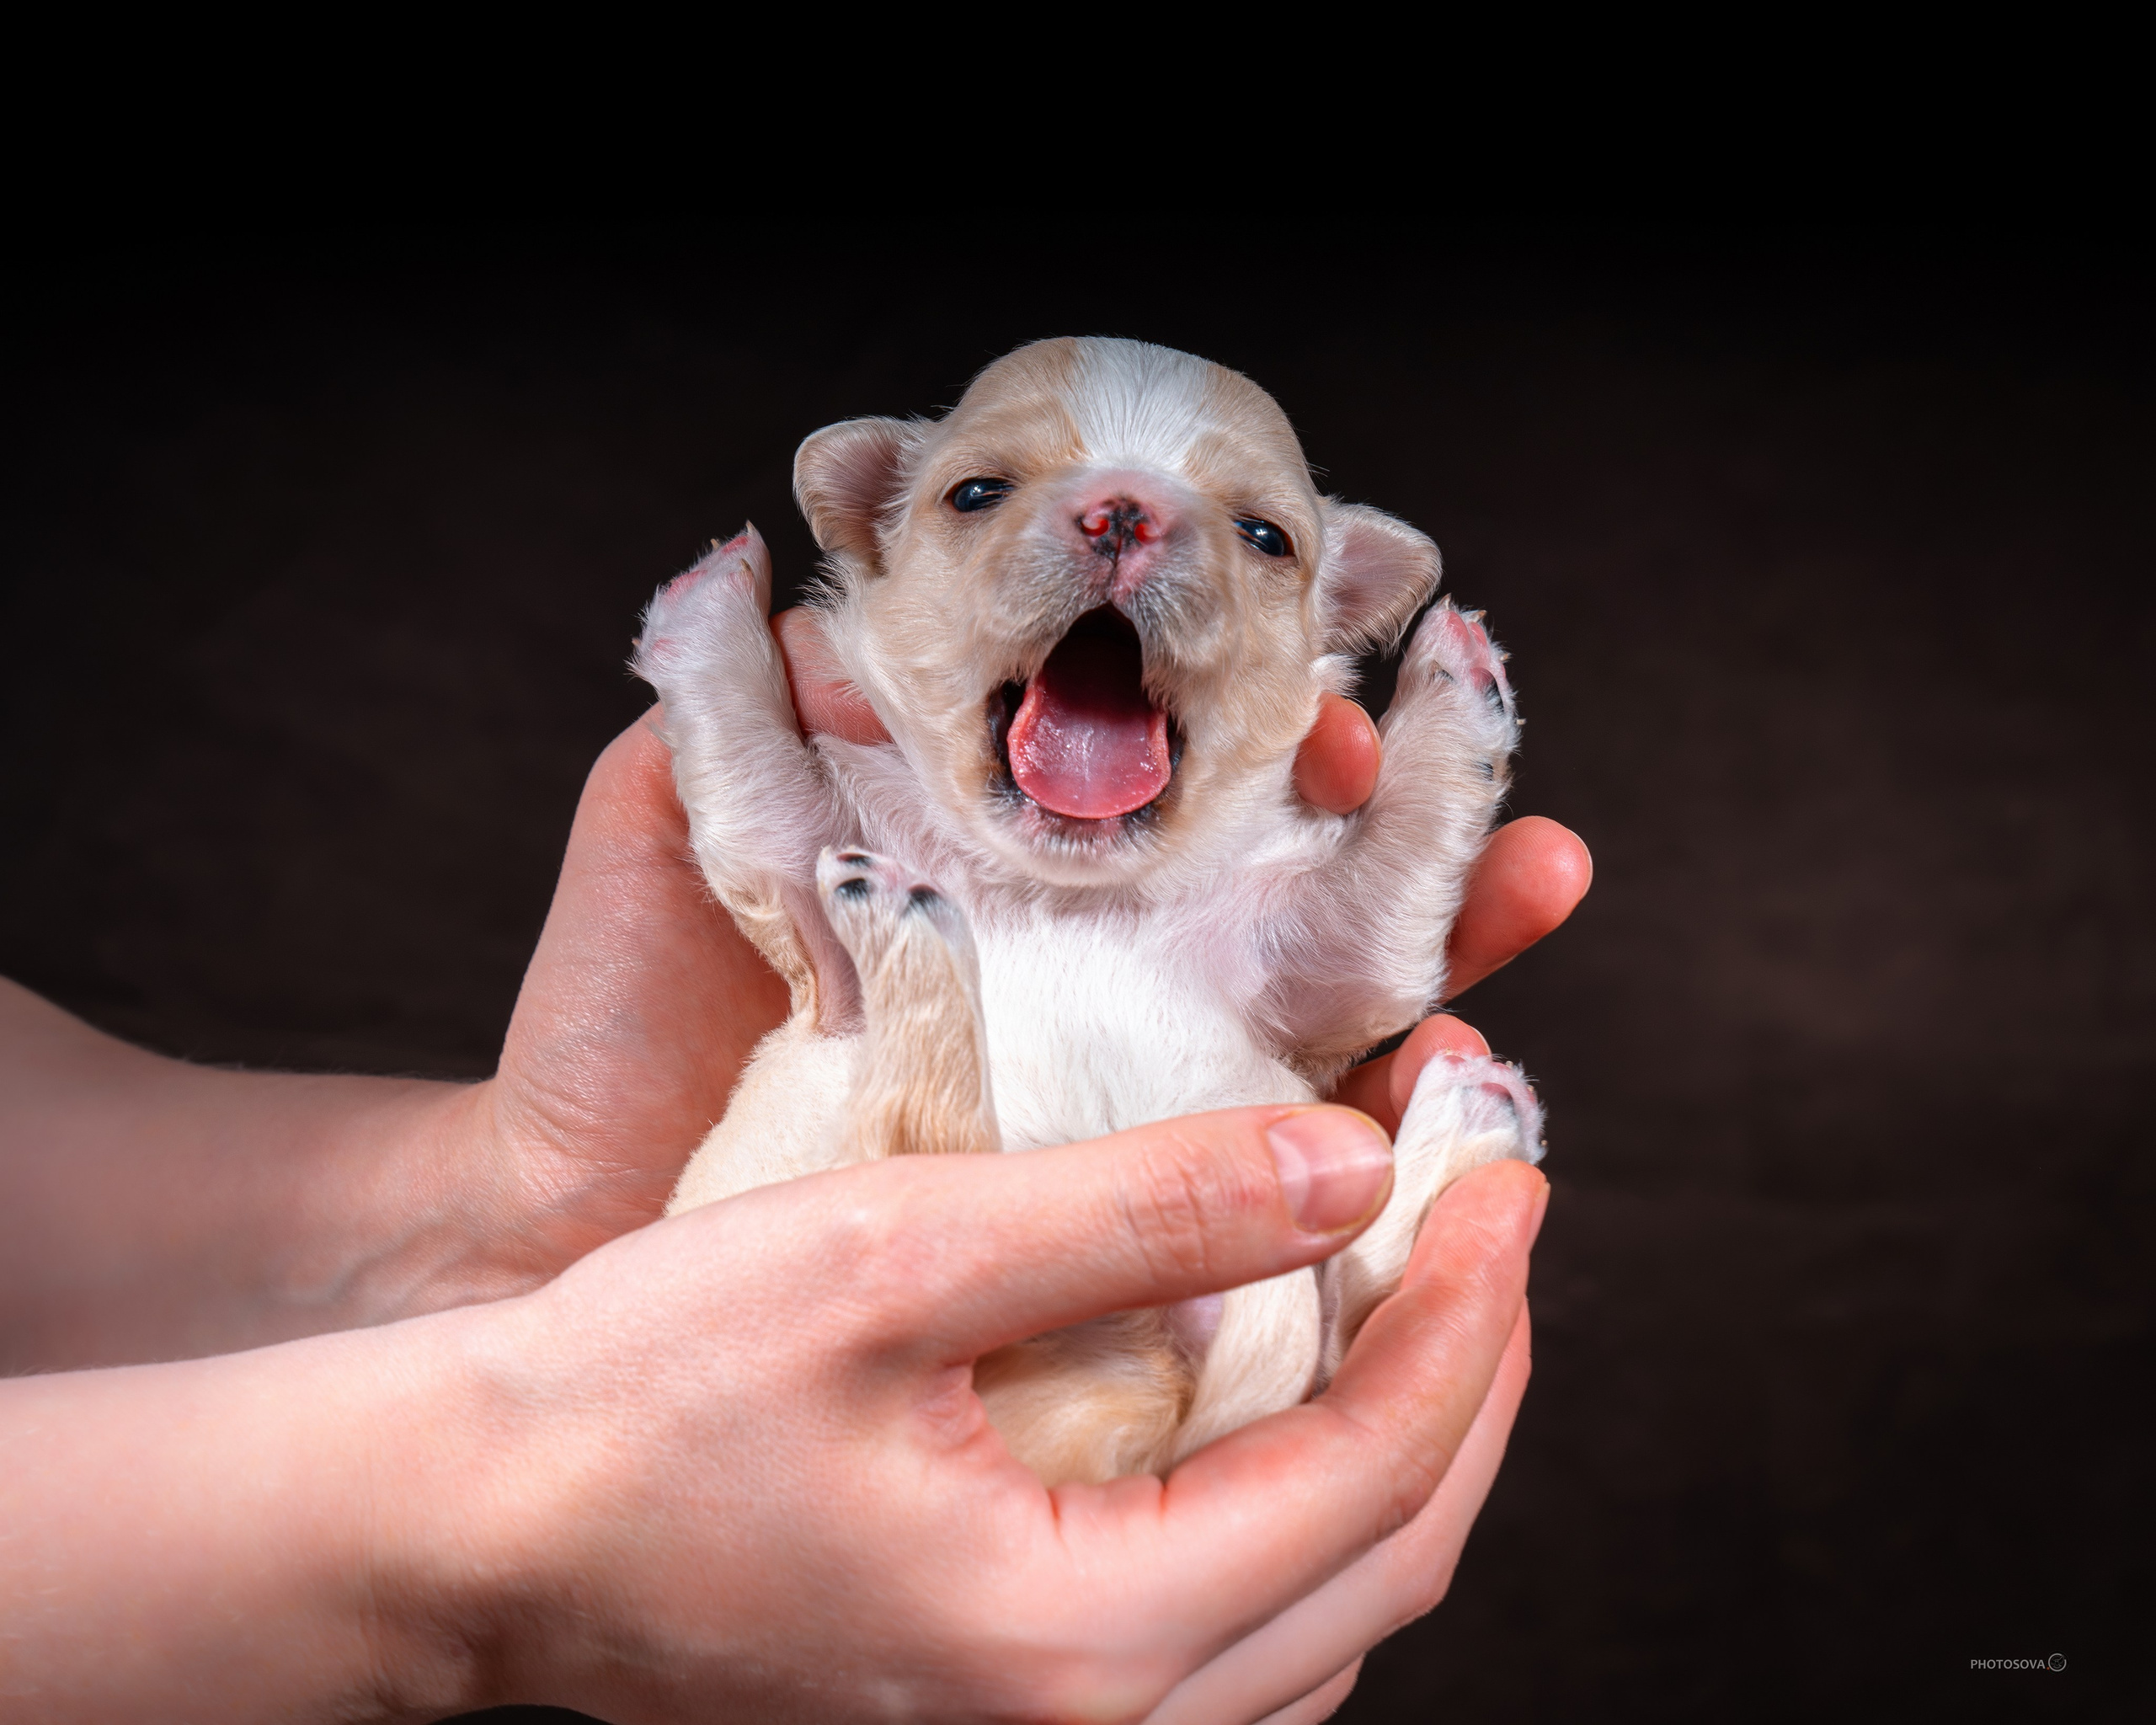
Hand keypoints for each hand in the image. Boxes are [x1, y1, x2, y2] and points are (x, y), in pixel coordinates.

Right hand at [427, 1105, 1548, 1722]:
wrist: (470, 1527)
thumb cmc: (635, 1391)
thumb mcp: (891, 1259)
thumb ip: (1134, 1215)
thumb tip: (1345, 1165)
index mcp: (1074, 1641)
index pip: (1375, 1476)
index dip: (1468, 1308)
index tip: (1501, 1164)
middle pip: (1387, 1560)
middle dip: (1469, 1367)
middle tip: (1488, 1199)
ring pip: (1325, 1604)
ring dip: (1398, 1433)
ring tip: (1417, 1274)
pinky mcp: (1009, 1697)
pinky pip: (1236, 1616)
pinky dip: (1302, 1490)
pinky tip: (1285, 1379)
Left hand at [467, 661, 1584, 1273]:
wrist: (567, 1230)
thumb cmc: (618, 1034)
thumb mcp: (665, 838)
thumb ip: (732, 717)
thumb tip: (795, 576)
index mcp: (1008, 856)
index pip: (1185, 773)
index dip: (1287, 730)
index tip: (1363, 702)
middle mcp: (1089, 965)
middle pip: (1297, 894)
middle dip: (1430, 849)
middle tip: (1535, 843)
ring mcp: (1107, 1093)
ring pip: (1316, 1032)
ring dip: (1441, 981)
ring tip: (1528, 928)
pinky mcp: (1096, 1220)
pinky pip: (1258, 1186)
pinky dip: (1358, 1157)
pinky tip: (1433, 1122)